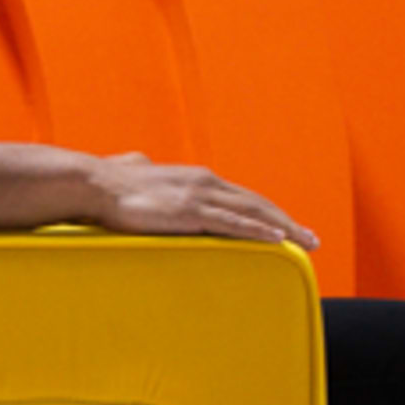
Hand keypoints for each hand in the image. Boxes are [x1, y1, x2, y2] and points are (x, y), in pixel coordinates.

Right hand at [81, 153, 317, 248]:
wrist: (95, 184)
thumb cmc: (111, 182)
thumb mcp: (134, 171)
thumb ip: (142, 168)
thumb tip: (138, 162)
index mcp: (196, 178)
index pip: (242, 197)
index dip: (268, 212)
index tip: (285, 226)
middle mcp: (205, 182)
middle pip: (257, 204)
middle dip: (286, 221)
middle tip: (309, 238)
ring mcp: (200, 196)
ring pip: (254, 213)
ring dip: (284, 228)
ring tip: (305, 242)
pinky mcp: (191, 212)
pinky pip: (234, 223)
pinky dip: (259, 231)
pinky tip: (278, 240)